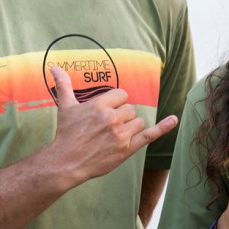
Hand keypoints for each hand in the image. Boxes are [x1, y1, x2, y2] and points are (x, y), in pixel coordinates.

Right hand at [48, 66, 177, 181]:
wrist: (65, 162)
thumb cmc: (66, 134)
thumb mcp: (66, 107)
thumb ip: (64, 85)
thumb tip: (54, 66)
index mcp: (100, 105)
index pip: (122, 95)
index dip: (116, 103)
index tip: (106, 113)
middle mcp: (112, 118)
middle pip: (131, 109)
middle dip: (122, 117)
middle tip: (105, 128)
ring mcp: (121, 133)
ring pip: (139, 121)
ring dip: (131, 127)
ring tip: (113, 136)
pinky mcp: (128, 148)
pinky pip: (150, 134)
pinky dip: (164, 127)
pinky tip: (174, 120)